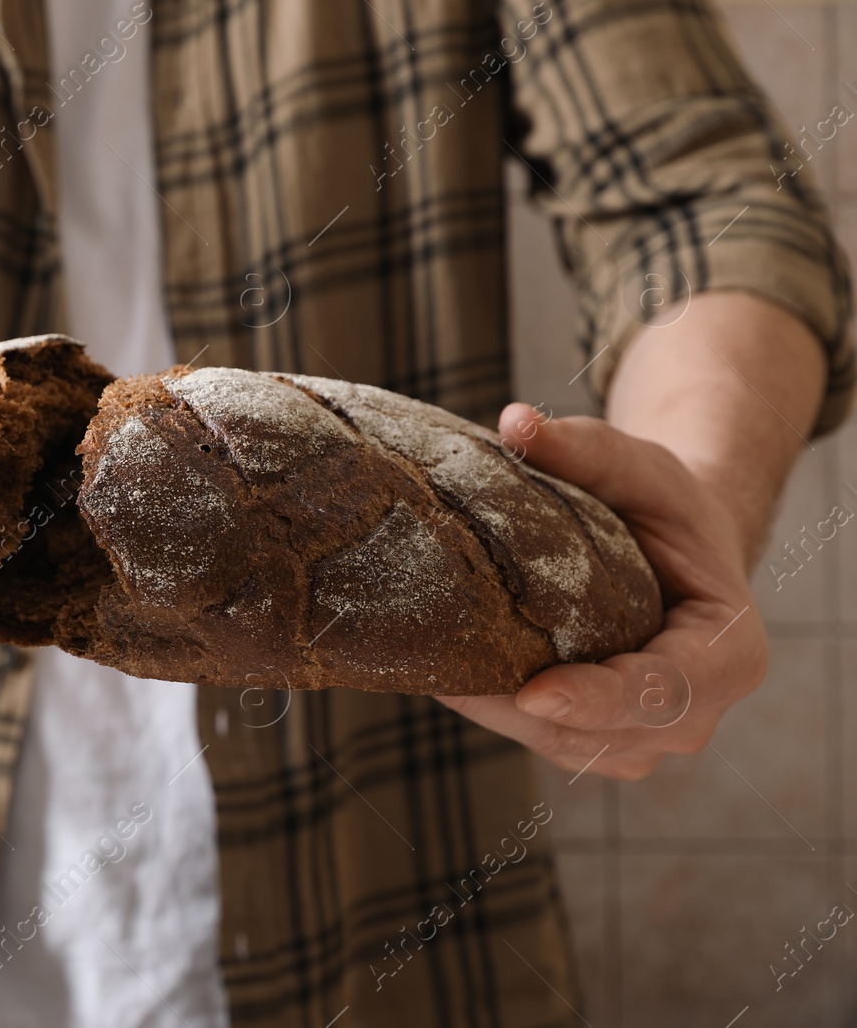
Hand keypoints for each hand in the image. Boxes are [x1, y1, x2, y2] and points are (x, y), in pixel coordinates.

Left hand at [435, 403, 766, 780]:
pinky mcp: (603, 742)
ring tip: (439, 670)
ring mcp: (650, 738)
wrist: (668, 548)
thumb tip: (515, 421)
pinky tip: (450, 674)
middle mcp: (695, 711)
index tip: (536, 695)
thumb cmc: (660, 507)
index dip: (602, 699)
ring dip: (504, 716)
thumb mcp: (637, 467)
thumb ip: (585, 447)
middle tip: (451, 679)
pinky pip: (550, 742)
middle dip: (530, 712)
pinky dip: (501, 713)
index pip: (668, 689)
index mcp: (729, 651)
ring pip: (571, 747)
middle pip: (610, 733)